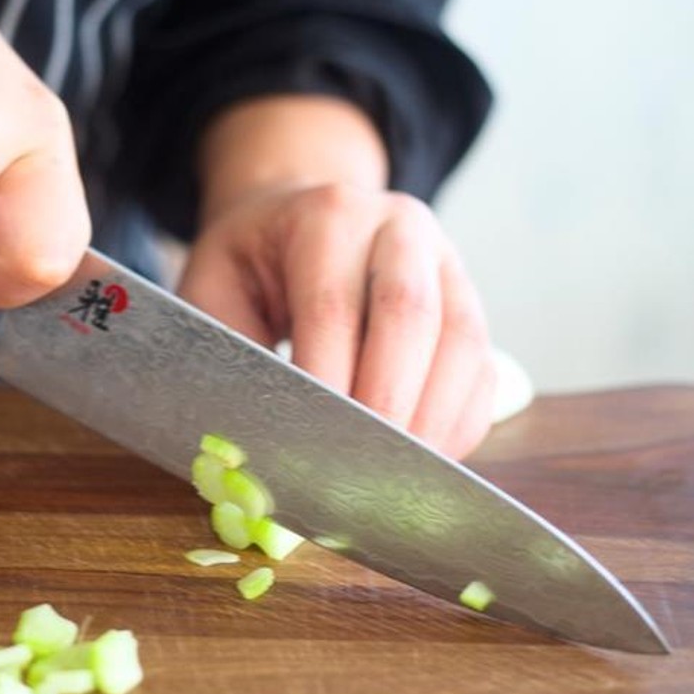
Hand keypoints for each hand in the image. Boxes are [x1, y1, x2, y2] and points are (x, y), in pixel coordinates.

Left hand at [183, 98, 494, 459]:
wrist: (293, 219)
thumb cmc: (249, 265)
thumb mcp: (211, 288)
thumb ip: (228, 350)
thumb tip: (254, 432)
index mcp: (327, 216)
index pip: (333, 304)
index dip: (326, 380)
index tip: (310, 444)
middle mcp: (399, 228)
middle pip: (411, 316)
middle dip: (387, 402)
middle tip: (362, 472)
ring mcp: (445, 263)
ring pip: (463, 342)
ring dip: (432, 419)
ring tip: (396, 478)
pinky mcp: (469, 304)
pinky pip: (482, 368)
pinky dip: (458, 422)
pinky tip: (423, 461)